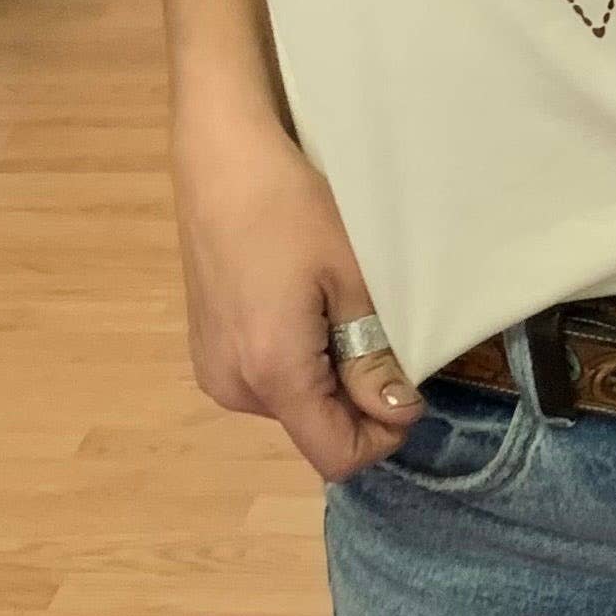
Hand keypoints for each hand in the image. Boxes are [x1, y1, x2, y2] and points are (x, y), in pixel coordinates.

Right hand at [170, 111, 425, 482]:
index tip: (409, 388)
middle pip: (314, 428)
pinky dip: (297, 359)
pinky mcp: (206, 348)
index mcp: (271, 375)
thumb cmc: (291, 207)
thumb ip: (372, 356)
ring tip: (335, 305)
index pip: (334, 456)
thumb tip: (396, 413)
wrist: (222, 160)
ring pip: (292, 404)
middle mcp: (232, 387)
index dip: (382, 435)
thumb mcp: (350, 278)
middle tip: (375, 326)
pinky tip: (302, 302)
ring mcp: (212, 369)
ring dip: (327, 375)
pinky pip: (265, 378)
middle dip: (356, 396)